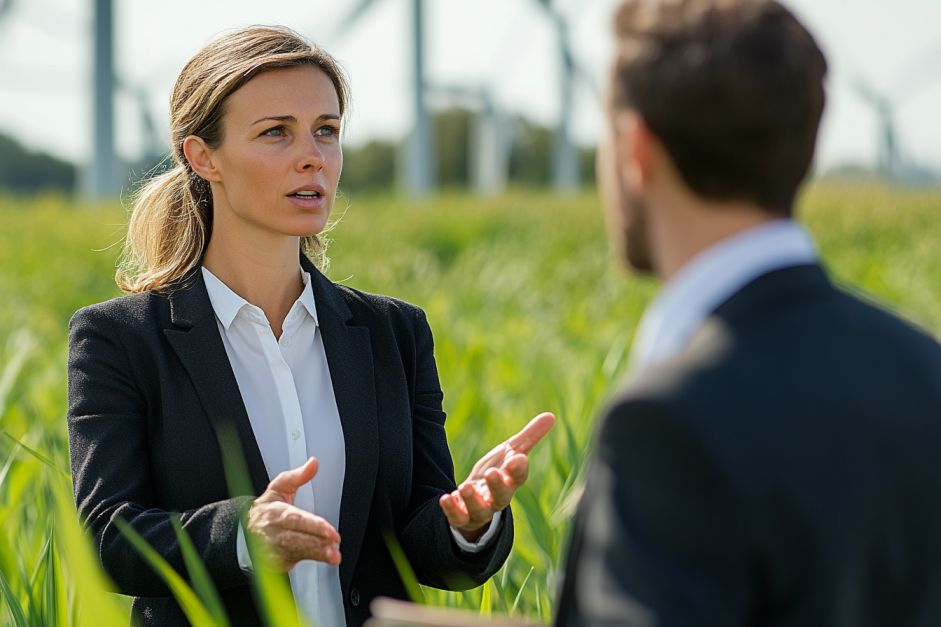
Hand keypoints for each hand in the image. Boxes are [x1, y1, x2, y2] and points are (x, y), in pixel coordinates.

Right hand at [247, 457, 341, 570]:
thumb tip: (313, 463)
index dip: (314, 526)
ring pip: (297, 552)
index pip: (297, 519)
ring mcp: (274, 548)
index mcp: (276, 512)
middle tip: (334, 545)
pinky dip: (307, 560)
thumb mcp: (279, 488)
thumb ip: (298, 476)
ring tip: (333, 556)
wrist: (241, 532)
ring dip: (317, 554)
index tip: (330, 531)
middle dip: (318, 543)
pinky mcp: (275, 561)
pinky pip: (292, 563)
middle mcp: (275, 532)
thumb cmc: (266, 509)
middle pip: (297, 538)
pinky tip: (322, 559)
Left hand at [439, 412, 554, 541]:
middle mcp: (497, 498)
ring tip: (465, 487)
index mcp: (510, 482)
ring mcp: (480, 510)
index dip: (519, 470)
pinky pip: (458, 518)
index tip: (518, 458)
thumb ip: (529, 437)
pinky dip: (452, 510)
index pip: (519, 478)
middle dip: (498, 486)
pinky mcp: (462, 517)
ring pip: (480, 510)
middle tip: (491, 473)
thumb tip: (551, 416)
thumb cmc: (498, 473)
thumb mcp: (511, 453)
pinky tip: (445, 498)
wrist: (475, 501)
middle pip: (502, 497)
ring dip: (473, 500)